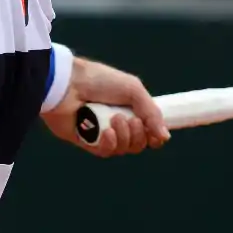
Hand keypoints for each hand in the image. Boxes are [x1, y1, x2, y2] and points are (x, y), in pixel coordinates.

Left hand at [42, 59, 169, 157]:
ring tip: (115, 119)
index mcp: (128, 108)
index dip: (154, 136)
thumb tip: (165, 137)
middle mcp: (116, 123)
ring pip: (123, 149)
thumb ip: (151, 113)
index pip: (147, 131)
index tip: (157, 135)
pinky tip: (106, 132)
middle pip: (138, 143)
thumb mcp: (133, 89)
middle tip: (130, 119)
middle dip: (138, 134)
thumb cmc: (100, 80)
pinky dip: (109, 144)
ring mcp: (101, 133)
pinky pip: (105, 152)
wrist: (68, 83)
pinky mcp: (86, 141)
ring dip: (124, 136)